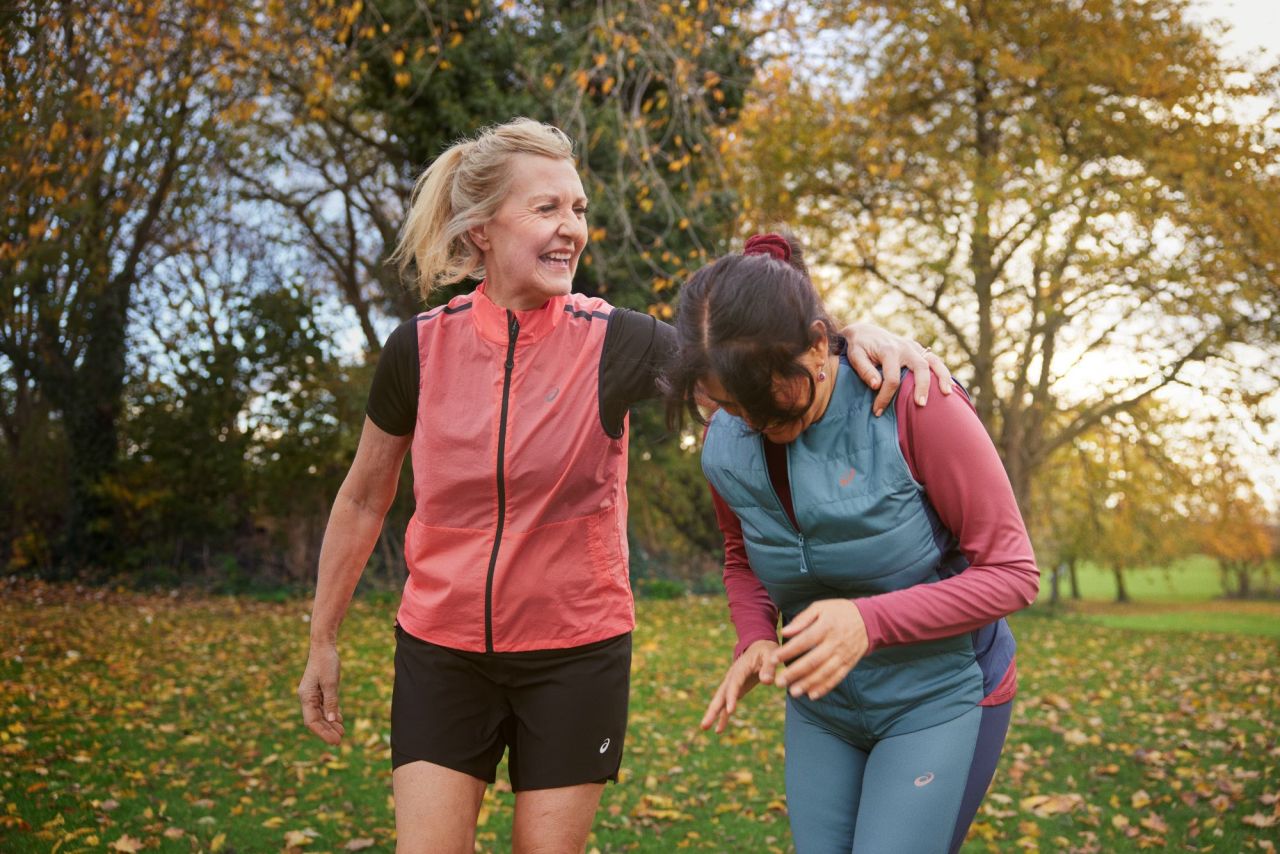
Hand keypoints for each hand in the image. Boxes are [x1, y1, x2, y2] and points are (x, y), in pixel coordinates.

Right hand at [298, 642, 344, 744]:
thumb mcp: (330, 682)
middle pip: (316, 720)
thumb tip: (331, 721)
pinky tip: (338, 720)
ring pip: (321, 714)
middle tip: (340, 741)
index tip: (335, 741)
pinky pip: (324, 706)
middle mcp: (307, 698)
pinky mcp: (319, 690)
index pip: (312, 721)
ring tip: (342, 733)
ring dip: (330, 724)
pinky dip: (331, 714)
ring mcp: (313, 695)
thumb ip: (331, 702)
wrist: (323, 646)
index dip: (323, 733)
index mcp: (306, 697)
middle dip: (327, 731)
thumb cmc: (326, 662)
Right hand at [701, 639, 779, 733]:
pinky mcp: (735, 690)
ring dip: (713, 714)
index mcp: (740, 668)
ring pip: (720, 700)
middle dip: (713, 709)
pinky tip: (719, 729)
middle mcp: (732, 677)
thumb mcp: (770, 655)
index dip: (731, 697)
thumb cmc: (766, 650)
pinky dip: (723, 716)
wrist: (759, 646)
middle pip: (720, 694)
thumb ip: (769, 668)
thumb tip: (767, 682)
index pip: (734, 684)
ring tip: (704, 728)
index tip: (730, 711)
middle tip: (704, 724)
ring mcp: (732, 684)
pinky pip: (727, 704)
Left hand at [770, 600, 868, 700]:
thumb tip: (784, 632)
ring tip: (793, 692)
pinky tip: (812, 695)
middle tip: (779, 682)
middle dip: (795, 673)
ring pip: (824, 673)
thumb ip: (802, 619)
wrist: (869, 620)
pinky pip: (837, 678)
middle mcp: (835, 643)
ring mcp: (843, 655)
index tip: (773, 659)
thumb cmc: (839, 612)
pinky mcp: (849, 664)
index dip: (788, 651)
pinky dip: (825, 688)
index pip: (804, 641)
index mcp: (826, 627)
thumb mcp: (820, 607)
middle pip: (813, 661)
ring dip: (808, 684)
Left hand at [839, 322, 953, 415]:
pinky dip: (943, 372)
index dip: (885, 397)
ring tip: (947, 394)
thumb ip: (865, 370)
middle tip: (921, 404)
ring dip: (942, 377)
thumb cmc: (858, 347)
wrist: (865, 331)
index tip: (878, 411)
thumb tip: (877, 385)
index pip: (891, 378)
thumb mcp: (855, 356)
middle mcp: (904, 348)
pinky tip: (950, 386)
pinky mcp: (918, 349)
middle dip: (922, 386)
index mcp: (888, 350)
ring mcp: (914, 347)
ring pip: (933, 361)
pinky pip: (934, 360)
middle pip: (920, 367)